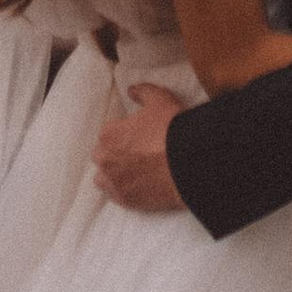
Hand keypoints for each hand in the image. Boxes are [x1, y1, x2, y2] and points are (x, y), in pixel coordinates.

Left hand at [94, 84, 193, 213]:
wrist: (189, 164)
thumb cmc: (172, 129)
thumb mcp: (160, 100)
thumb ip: (142, 91)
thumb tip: (131, 90)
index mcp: (108, 134)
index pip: (108, 134)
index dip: (123, 135)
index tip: (137, 137)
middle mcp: (105, 160)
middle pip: (103, 156)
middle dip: (114, 154)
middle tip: (136, 154)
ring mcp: (114, 182)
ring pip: (103, 178)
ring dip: (113, 174)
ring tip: (133, 172)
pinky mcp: (126, 200)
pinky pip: (115, 196)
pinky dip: (123, 191)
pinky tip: (137, 186)